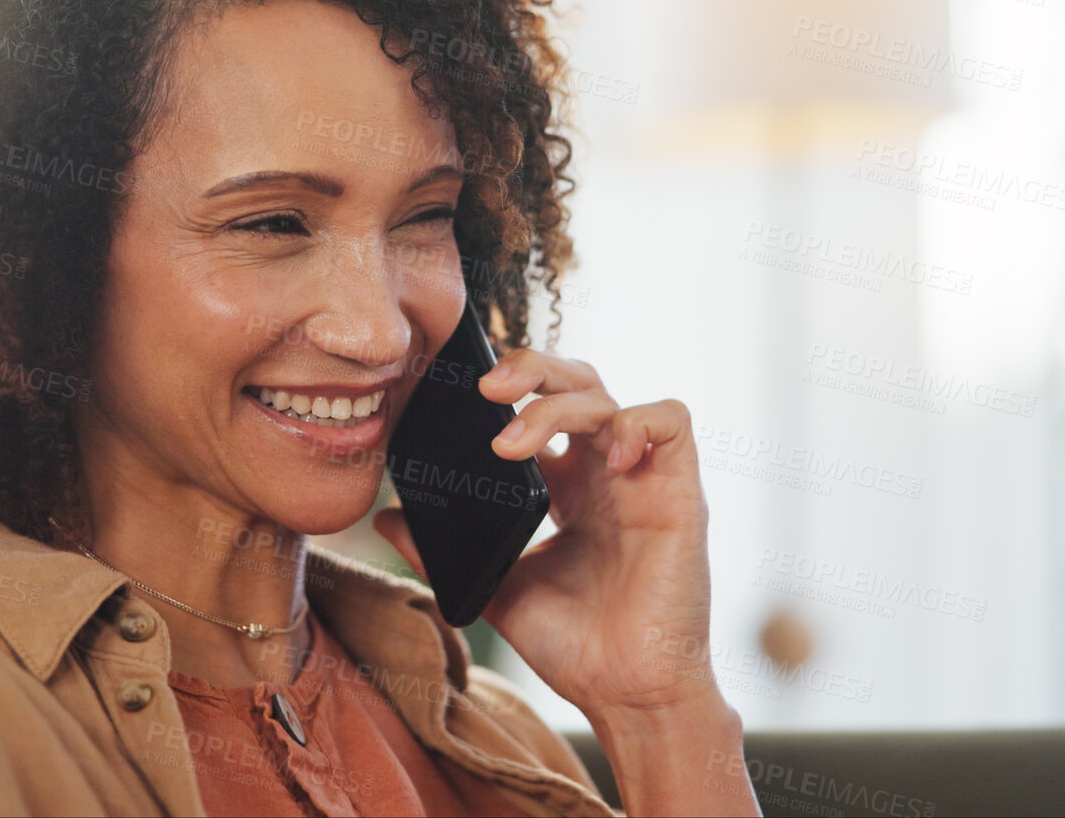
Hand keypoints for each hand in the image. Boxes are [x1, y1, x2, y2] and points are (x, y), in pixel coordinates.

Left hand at [373, 348, 723, 720]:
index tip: (462, 400)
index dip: (510, 392)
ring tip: (513, 443)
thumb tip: (385, 519)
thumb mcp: (496, 589)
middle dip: (532, 369)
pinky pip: (673, 422)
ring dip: (558, 404)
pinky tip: (606, 453)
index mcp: (566, 488)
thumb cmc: (574, 647)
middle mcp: (604, 474)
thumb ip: (441, 553)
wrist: (626, 696)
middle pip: (576, 384)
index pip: (542, 409)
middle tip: (487, 388)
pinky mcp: (679, 494)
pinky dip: (638, 421)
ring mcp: (641, 480)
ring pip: (610, 397)